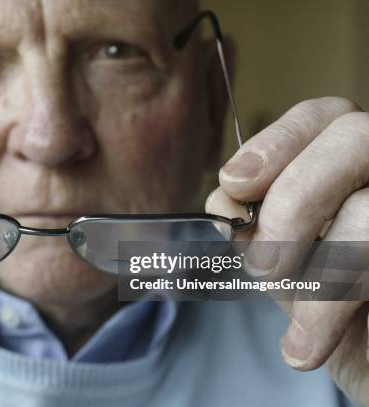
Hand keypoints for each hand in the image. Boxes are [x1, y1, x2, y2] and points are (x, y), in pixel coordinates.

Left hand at [207, 97, 368, 404]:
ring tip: (295, 335)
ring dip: (321, 280)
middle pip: (353, 138)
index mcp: (350, 161)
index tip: (234, 183)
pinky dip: (336, 308)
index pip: (322, 115)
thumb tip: (225, 199)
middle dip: (294, 200)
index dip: (275, 142)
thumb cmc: (327, 303)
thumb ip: (254, 225)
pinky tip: (306, 348)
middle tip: (265, 266)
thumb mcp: (283, 261)